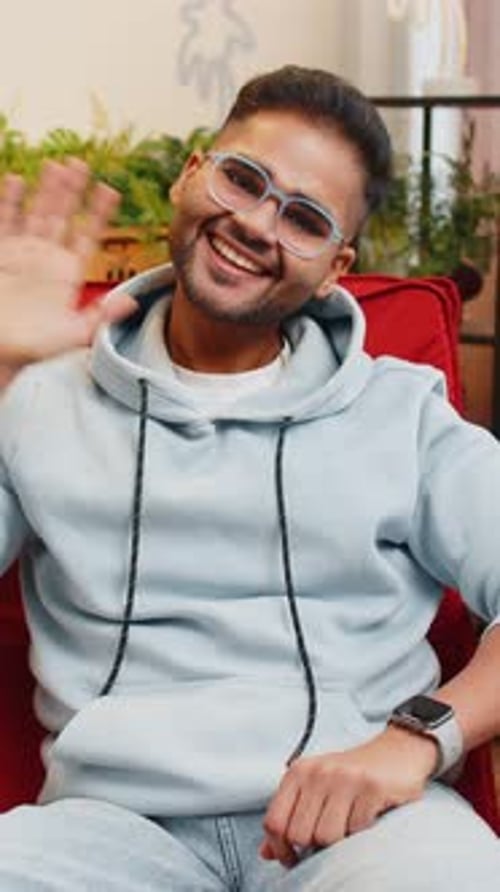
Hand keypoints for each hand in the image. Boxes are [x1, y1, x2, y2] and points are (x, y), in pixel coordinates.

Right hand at [0, 158, 135, 367]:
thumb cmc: (33, 348)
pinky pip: (5, 221)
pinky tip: (17, 179)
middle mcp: (46, 259)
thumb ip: (100, 316)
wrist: (1, 350)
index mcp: (67, 274)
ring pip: (36, 213)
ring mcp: (22, 253)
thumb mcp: (72, 334)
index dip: (99, 213)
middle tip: (82, 163)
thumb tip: (132, 303)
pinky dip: (10, 201)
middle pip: (62, 216)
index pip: (87, 236)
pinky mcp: (1, 253)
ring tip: (56, 164)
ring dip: (45, 190)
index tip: (111, 190)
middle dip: (71, 191)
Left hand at [260, 725, 437, 866]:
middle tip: (327, 843)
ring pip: (326, 837)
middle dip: (312, 847)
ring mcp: (345, 778)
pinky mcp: (372, 788)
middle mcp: (318, 772)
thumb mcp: (315, 788)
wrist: (397, 751)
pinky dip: (360, 834)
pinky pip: (357, 831)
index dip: (279, 849)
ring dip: (338, 843)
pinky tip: (366, 820)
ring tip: (347, 828)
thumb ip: (290, 816)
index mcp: (298, 772)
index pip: (274, 821)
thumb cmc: (352, 774)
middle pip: (299, 834)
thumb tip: (266, 853)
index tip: (292, 858)